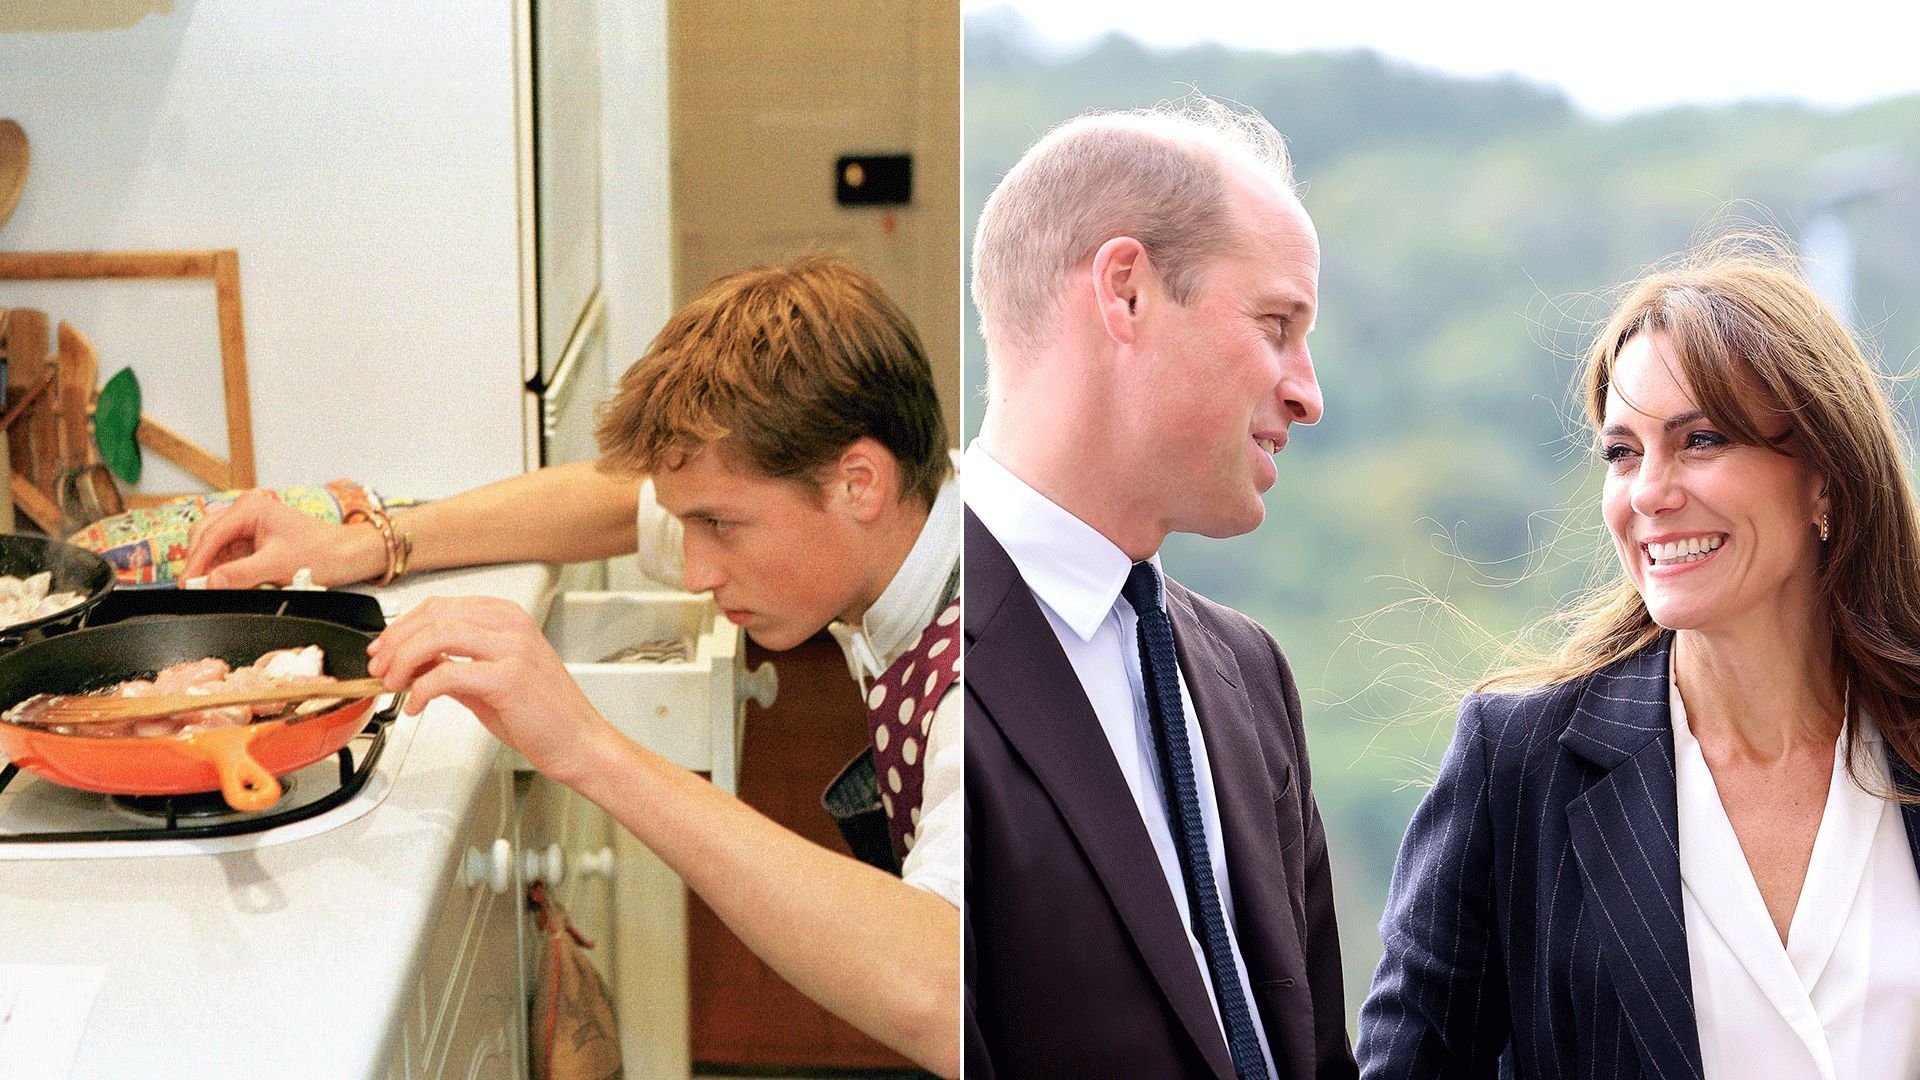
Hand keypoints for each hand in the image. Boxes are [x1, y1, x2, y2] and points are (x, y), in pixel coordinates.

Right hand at [182, 491, 383, 587]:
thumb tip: (211, 583)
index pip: (210, 535)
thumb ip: (241, 574)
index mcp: (250, 508)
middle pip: (205, 537)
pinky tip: (232, 585)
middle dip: (200, 563)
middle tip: (196, 589)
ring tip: (215, 589)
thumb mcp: (278, 565)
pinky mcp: (253, 543)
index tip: (186, 585)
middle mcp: (246, 513)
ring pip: (215, 549)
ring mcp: (248, 527)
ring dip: (214, 569)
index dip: (195, 562)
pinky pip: (230, 558)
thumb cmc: (322, 552)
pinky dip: (227, 572)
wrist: (348, 555)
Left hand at [367, 595, 619, 783]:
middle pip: (434, 616)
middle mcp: (511, 625)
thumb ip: (454, 667)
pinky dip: (421, 690)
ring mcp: (512, 648)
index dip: (402, 626)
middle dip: (396, 642)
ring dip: (403, 661)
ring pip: (437, 636)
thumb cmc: (545, 716)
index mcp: (507, 617)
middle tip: (380, 668)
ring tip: (392, 685)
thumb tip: (413, 665)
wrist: (581, 744)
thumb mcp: (491, 683)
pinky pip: (447, 674)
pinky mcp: (509, 678)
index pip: (440, 606)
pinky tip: (415, 705)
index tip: (383, 649)